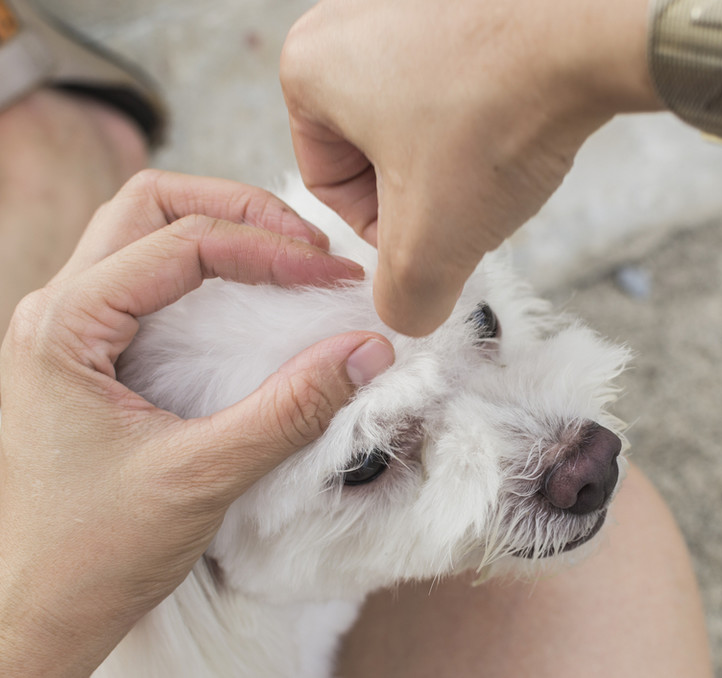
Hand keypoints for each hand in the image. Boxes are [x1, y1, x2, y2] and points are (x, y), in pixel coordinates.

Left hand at [0, 171, 394, 677]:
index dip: (270, 249)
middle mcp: (58, 311)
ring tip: (289, 258)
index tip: (334, 273)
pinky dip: (207, 269)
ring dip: (221, 229)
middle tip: (309, 244)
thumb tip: (368, 350)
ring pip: (145, 230)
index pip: (181, 244)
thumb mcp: (205, 475)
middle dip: (239, 209)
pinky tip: (253, 297)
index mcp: (65, 326)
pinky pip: (149, 277)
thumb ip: (291, 409)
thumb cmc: (96, 550)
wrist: (46, 606)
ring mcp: (71, 327)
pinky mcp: (91, 350)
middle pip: (151, 205)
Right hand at [281, 0, 655, 335]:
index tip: (434, 225)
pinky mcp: (462, 6)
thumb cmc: (495, 121)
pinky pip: (460, 85)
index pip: (330, 186)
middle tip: (473, 197)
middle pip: (374, 154)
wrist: (593, 34)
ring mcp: (407, 4)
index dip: (385, 228)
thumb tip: (406, 312)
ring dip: (459, 161)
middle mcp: (349, 19)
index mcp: (310, 68)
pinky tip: (520, 123)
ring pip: (421, 123)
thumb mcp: (431, 245)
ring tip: (501, 157)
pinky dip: (487, 118)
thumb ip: (401, 301)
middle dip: (425, 193)